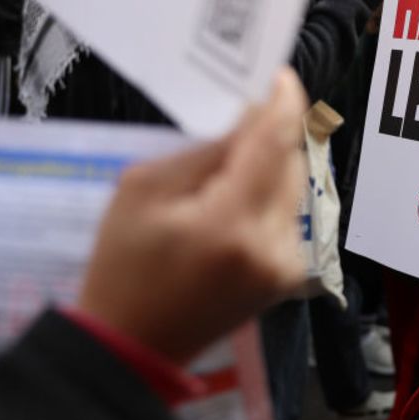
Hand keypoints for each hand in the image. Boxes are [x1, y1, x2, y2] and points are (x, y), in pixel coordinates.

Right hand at [77, 69, 307, 364]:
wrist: (135, 345)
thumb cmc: (124, 267)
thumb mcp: (143, 190)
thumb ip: (202, 151)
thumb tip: (247, 118)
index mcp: (232, 223)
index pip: (276, 143)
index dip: (282, 101)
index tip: (277, 74)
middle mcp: (272, 246)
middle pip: (293, 163)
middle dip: (273, 132)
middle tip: (243, 109)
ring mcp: (286, 266)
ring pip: (294, 189)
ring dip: (271, 164)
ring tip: (230, 157)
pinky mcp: (288, 278)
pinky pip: (288, 217)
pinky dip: (269, 197)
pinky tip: (234, 198)